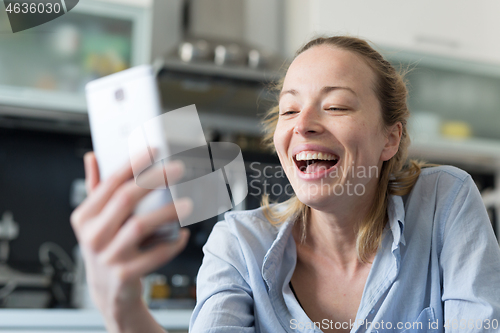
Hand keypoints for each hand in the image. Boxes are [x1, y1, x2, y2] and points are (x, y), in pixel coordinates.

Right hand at [70, 152, 190, 331]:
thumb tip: (93, 157)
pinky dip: (171, 244)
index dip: (132, 165)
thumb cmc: (105, 247)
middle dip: (153, 180)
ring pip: (140, 226)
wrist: (109, 291)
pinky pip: (154, 255)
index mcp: (84, 217)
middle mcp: (92, 236)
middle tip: (177, 169)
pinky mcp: (125, 275)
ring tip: (187, 203)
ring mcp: (108, 256)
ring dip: (167, 212)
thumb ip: (95, 188)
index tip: (152, 150)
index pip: (109, 184)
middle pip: (125, 199)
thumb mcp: (95, 220)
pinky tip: (182, 234)